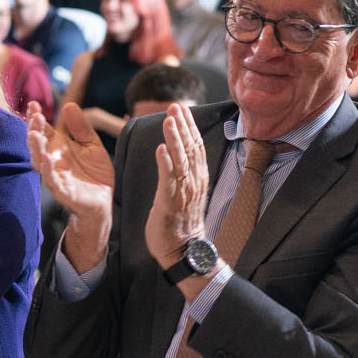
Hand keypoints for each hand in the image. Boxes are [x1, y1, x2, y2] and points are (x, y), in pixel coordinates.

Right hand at [27, 101, 113, 269]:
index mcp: (58, 148)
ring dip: (36, 148)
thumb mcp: (92, 145)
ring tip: (34, 134)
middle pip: (37, 144)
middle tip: (35, 115)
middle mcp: (52, 161)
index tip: (33, 104)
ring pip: (40, 162)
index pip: (43, 130)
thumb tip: (70, 104)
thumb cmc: (95, 173)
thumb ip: (81, 127)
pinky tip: (46, 158)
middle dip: (34, 129)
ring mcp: (56, 176)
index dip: (36, 118)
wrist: (104, 202)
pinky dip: (48, 170)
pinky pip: (52, 181)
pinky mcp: (64, 192)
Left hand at [143, 102, 211, 276]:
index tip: (182, 109)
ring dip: (174, 138)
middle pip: (190, 148)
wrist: (184, 252)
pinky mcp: (171, 203)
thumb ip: (183, 173)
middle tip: (176, 106)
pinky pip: (169, 180)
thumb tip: (176, 155)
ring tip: (169, 120)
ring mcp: (184, 192)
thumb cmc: (180, 223)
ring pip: (181, 160)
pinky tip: (160, 149)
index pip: (195, 147)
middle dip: (182, 125)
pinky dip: (165, 163)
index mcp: (197, 178)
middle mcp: (194, 182)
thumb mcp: (185, 192)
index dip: (189, 127)